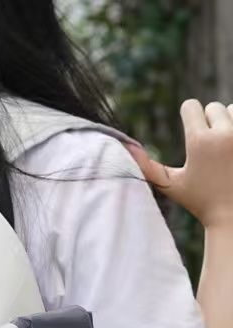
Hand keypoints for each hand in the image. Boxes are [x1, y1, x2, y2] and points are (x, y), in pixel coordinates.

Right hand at [125, 100, 232, 229]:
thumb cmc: (200, 201)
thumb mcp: (170, 185)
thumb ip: (147, 166)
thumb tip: (125, 147)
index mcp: (199, 142)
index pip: (191, 106)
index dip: (188, 115)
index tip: (190, 130)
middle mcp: (224, 133)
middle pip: (212, 107)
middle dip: (208, 121)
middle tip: (208, 147)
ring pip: (232, 109)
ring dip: (227, 122)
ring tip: (224, 146)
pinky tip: (232, 149)